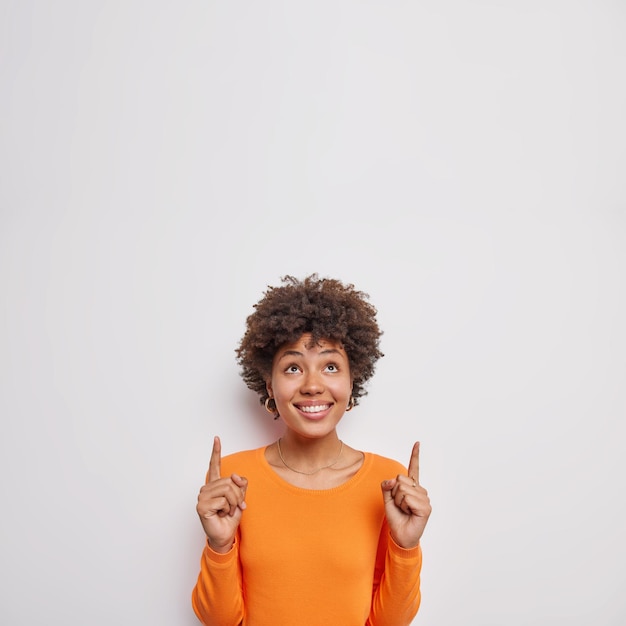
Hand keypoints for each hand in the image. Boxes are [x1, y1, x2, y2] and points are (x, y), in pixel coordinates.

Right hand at [196, 436, 247, 552]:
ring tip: (228, 510)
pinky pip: (223, 500)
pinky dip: (228, 508)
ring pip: (228, 489)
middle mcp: (206, 488)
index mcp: (215, 485)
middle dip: (238, 495)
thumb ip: (240, 484)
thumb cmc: (230, 517)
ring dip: (234, 502)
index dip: (216, 452)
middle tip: (235, 506)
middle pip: (230, 481)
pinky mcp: (202, 506)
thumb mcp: (240, 497)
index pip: (215, 465)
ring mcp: (202, 497)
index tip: (216, 438)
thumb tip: (235, 476)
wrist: (225, 535)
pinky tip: (221, 514)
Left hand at [381, 442, 430, 548]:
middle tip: (400, 505)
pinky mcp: (426, 507)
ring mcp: (424, 498)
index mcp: (412, 486)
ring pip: (402, 489)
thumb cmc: (396, 517)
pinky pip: (408, 499)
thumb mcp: (386, 499)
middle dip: (394, 493)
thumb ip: (386, 486)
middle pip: (400, 480)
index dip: (415, 455)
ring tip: (405, 510)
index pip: (414, 468)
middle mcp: (420, 490)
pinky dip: (404, 506)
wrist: (400, 535)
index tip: (417, 443)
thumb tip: (392, 480)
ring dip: (398, 501)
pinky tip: (409, 513)